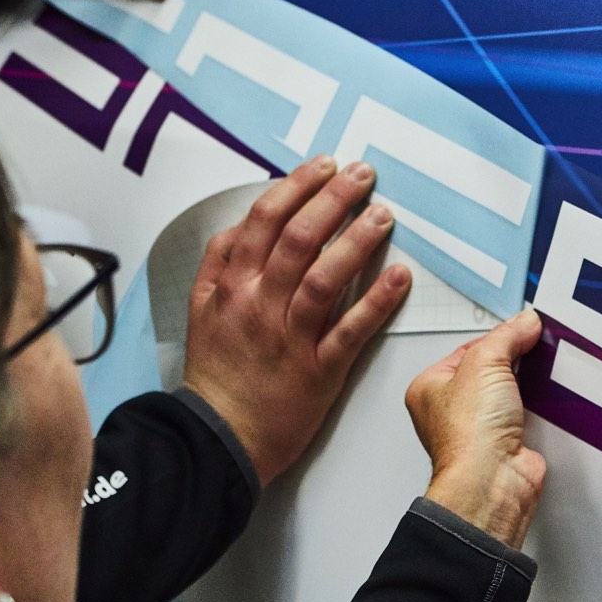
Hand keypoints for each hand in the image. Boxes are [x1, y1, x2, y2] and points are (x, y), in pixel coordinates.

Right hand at [182, 158, 410, 483]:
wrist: (221, 436)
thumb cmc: (218, 373)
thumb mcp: (202, 309)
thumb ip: (219, 263)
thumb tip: (241, 225)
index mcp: (232, 286)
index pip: (265, 219)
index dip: (298, 186)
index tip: (325, 165)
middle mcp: (259, 305)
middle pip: (298, 238)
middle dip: (334, 198)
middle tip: (363, 175)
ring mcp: (289, 337)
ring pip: (324, 277)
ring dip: (358, 240)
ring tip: (383, 214)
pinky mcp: (317, 370)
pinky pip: (351, 330)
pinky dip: (377, 300)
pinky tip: (399, 276)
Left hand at [405, 310, 546, 548]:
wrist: (492, 481)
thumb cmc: (468, 435)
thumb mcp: (485, 363)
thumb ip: (506, 337)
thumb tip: (523, 322)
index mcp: (430, 388)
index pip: (467, 349)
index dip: (496, 338)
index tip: (520, 328)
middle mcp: (451, 411)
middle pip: (491, 371)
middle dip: (513, 362)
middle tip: (530, 350)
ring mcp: (480, 429)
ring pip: (511, 394)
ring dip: (527, 387)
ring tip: (538, 377)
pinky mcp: (506, 444)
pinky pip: (527, 416)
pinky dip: (539, 409)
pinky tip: (545, 402)